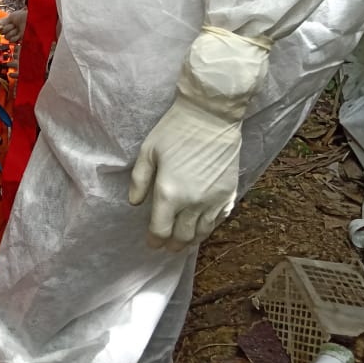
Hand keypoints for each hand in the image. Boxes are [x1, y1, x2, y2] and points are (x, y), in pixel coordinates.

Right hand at [0, 9, 27, 42]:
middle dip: (7, 28)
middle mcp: (10, 29)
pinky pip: (11, 40)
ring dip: (12, 32)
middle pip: (2, 33)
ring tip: (18, 28)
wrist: (29, 19)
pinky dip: (15, 37)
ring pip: (6, 37)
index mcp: (7, 23)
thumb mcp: (11, 17)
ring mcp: (14, 34)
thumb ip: (2, 21)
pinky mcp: (18, 39)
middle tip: (13, 25)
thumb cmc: (22, 16)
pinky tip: (19, 34)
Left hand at [128, 27, 270, 250]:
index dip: (154, 240)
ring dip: (191, 240)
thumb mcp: (148, 151)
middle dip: (172, 244)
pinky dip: (209, 227)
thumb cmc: (175, 130)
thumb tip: (134, 203)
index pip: (160, 229)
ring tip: (183, 242)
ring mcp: (214, 200)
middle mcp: (193, 203)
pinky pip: (219, 219)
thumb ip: (139, 180)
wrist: (211, 116)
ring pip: (202, 232)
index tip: (150, 243)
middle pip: (182, 236)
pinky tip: (203, 226)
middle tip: (166, 247)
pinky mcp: (229, 193)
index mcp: (169, 193)